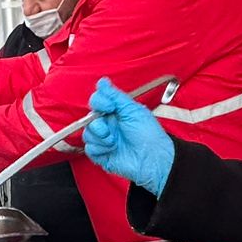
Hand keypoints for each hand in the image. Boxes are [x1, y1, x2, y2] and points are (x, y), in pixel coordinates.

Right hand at [81, 78, 175, 195]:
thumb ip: (115, 95)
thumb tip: (103, 82)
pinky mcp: (102, 154)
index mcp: (117, 113)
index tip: (108, 106)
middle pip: (90, 118)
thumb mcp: (133, 110)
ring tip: (114, 141)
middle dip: (98, 123)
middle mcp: (109, 125)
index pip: (98, 102)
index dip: (99, 102)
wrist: (153, 159)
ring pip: (88, 133)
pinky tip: (112, 149)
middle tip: (108, 127)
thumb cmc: (150, 135)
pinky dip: (99, 148)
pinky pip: (89, 148)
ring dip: (100, 136)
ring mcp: (105, 140)